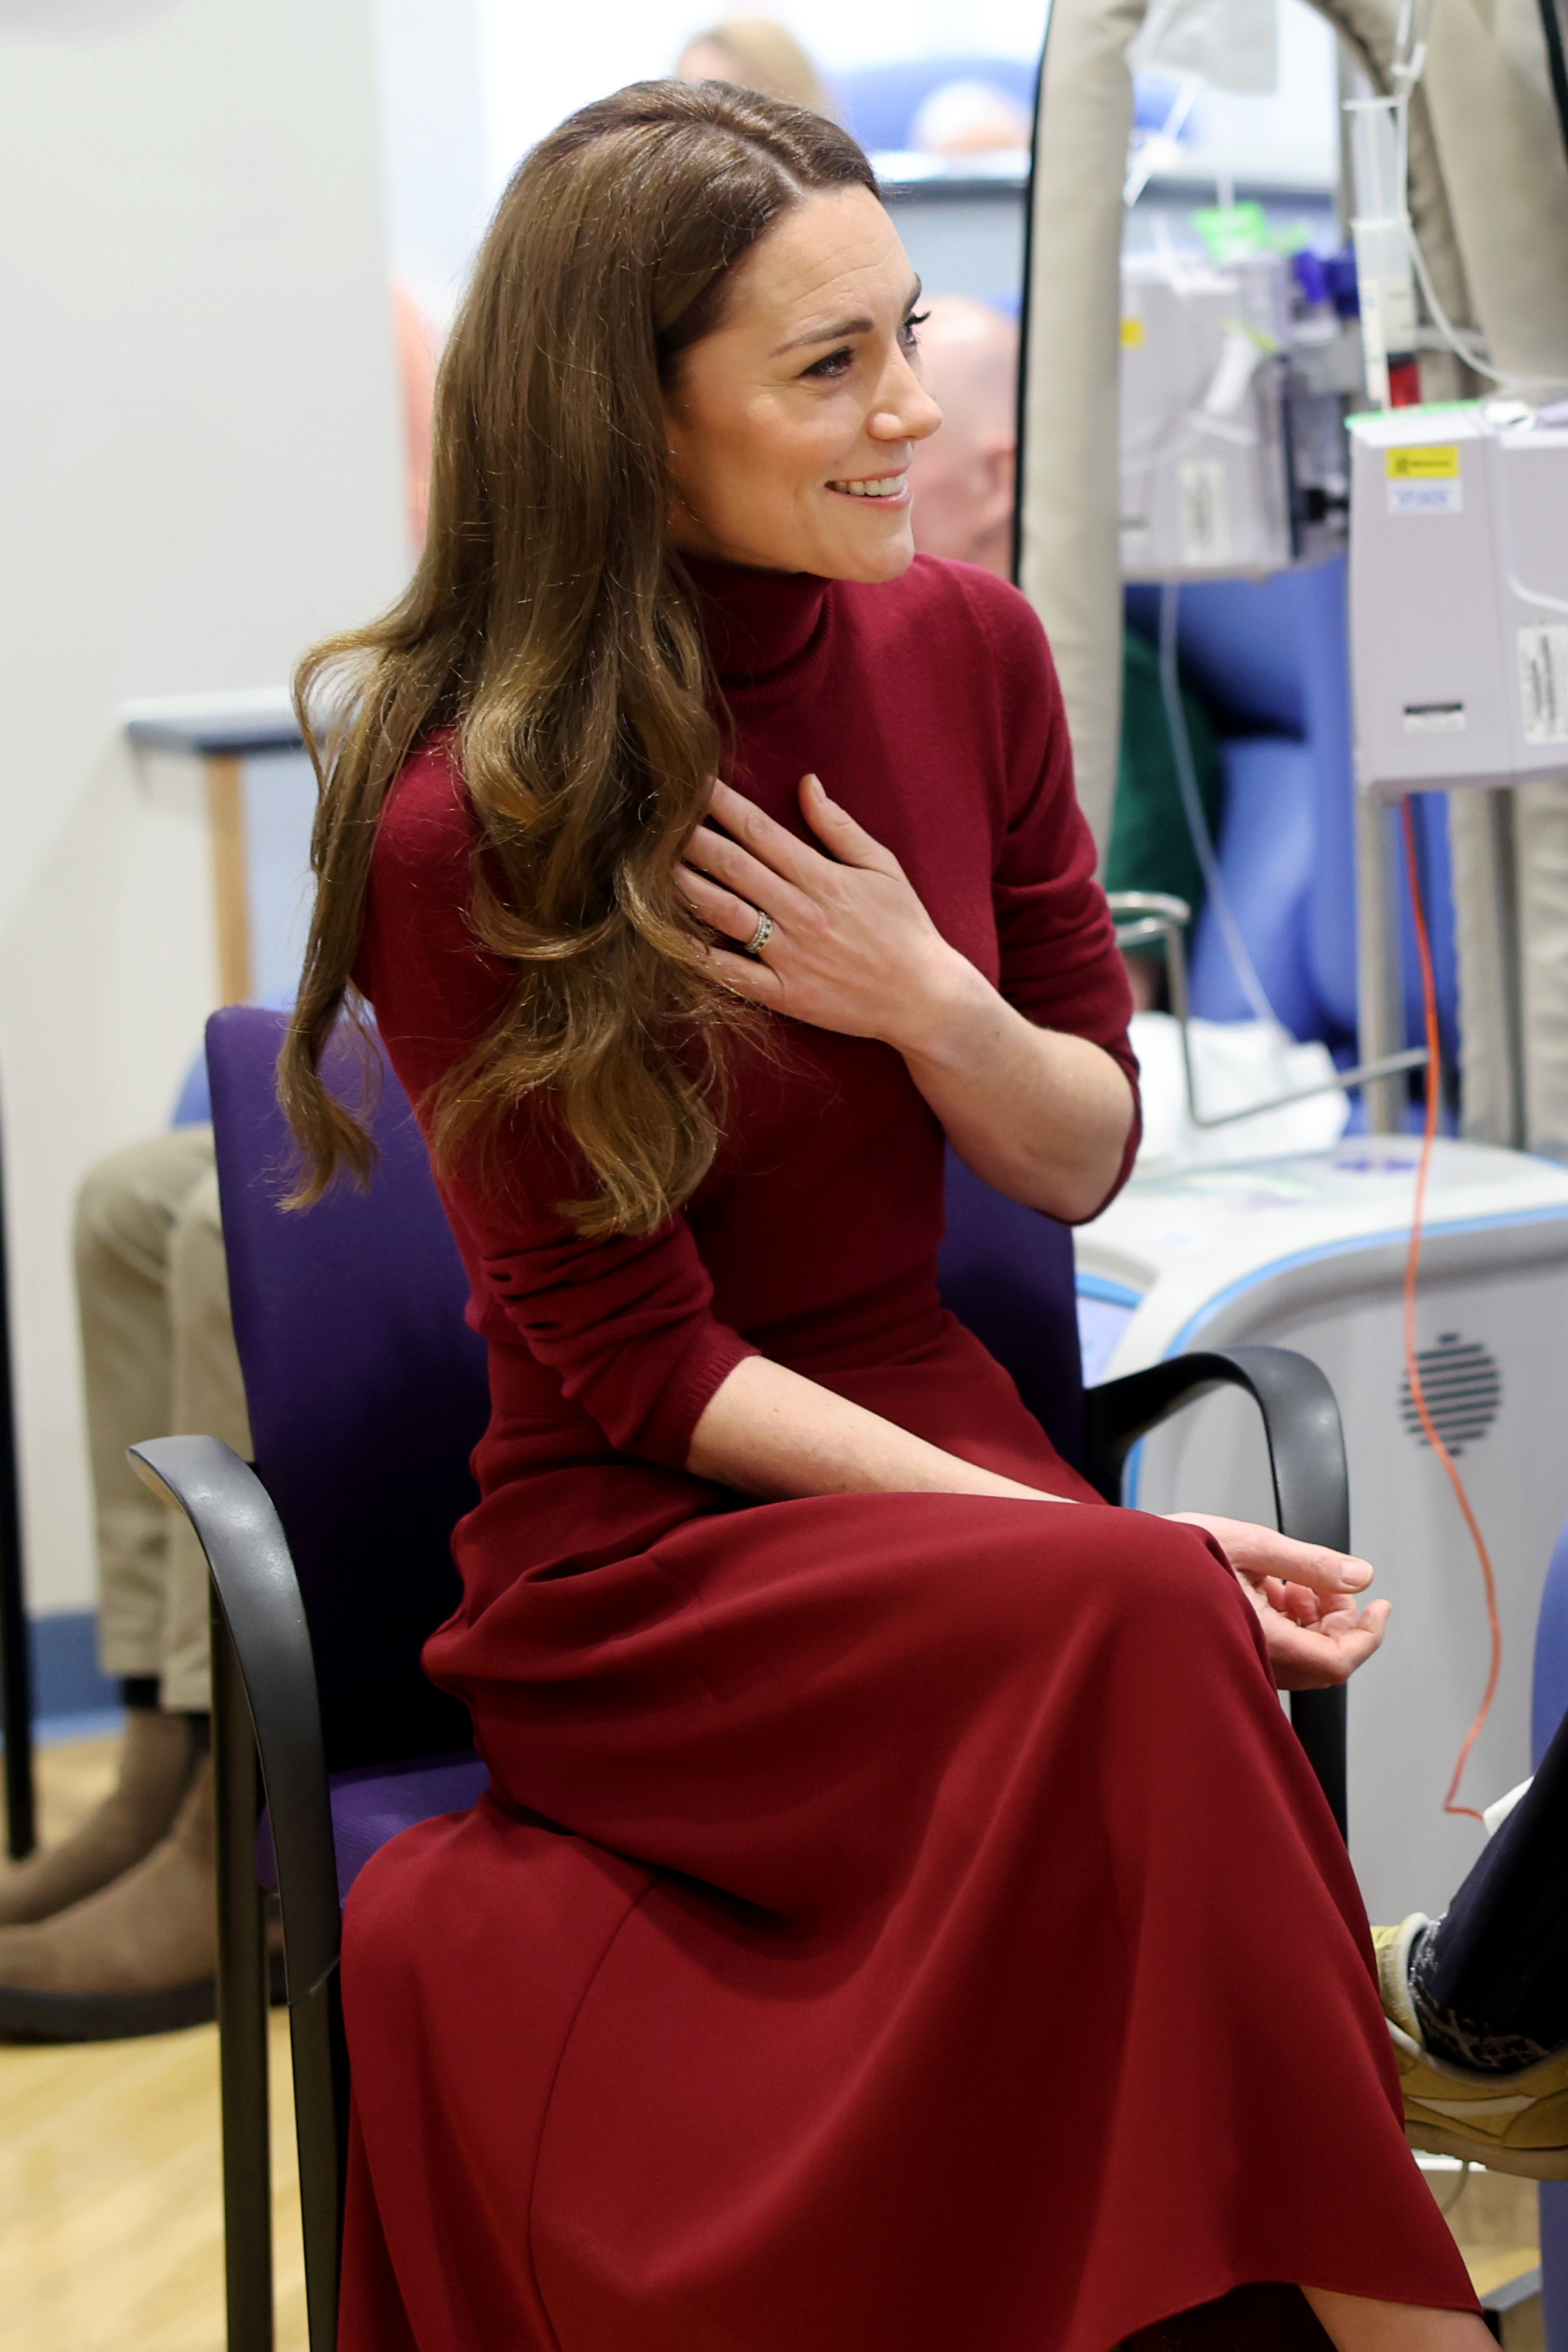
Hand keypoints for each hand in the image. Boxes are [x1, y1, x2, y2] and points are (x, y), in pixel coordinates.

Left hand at [678, 776, 964, 1047]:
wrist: (925, 998)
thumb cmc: (905, 928)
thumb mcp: (882, 867)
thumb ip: (839, 826)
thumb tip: (806, 782)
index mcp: (823, 877)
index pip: (759, 830)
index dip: (720, 804)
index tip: (689, 782)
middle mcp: (801, 912)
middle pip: (733, 866)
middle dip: (689, 837)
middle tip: (652, 816)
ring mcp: (790, 955)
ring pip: (726, 913)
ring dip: (685, 886)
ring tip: (646, 865)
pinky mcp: (785, 994)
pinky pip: (734, 974)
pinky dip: (700, 957)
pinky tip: (668, 938)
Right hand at [1167, 1511, 1390, 1691]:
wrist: (1120, 1568)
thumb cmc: (1172, 1555)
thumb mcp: (1250, 1543)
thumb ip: (1310, 1562)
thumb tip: (1360, 1576)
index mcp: (1263, 1640)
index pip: (1338, 1660)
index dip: (1368, 1635)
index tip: (1381, 1606)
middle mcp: (1254, 1659)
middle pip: (1324, 1658)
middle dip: (1338, 1618)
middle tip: (1329, 1581)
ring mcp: (1241, 1658)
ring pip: (1301, 1652)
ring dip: (1311, 1615)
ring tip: (1290, 1577)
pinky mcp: (1229, 1650)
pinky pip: (1275, 1647)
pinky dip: (1285, 1618)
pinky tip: (1268, 1586)